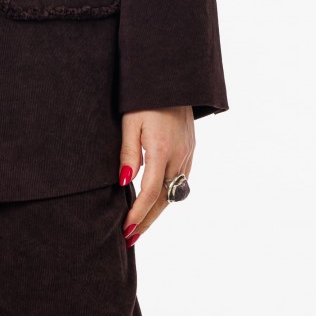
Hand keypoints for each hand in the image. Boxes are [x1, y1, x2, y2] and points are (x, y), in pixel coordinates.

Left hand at [119, 107, 195, 246]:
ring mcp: (188, 153)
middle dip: (147, 221)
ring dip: (158, 211)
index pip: (150, 193)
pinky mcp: (191, 149)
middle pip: (164, 200)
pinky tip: (157, 201)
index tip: (125, 230)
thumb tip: (123, 183)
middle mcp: (179, 156)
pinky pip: (182, 180)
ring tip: (141, 224)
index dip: (137, 214)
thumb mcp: (130, 122)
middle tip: (131, 238)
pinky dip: (169, 195)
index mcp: (162, 150)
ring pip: (175, 192)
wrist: (174, 78)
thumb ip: (127, 153)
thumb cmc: (145, 97)